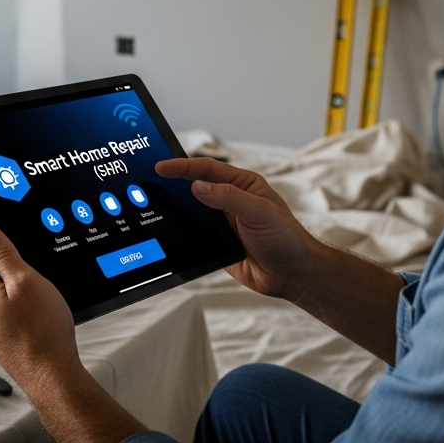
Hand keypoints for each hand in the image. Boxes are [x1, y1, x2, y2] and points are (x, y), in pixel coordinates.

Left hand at [0, 222, 146, 442]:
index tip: (15, 242)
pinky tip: (36, 307)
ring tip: (36, 293)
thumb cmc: (42, 332)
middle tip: (32, 271)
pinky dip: (18, 297)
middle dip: (7, 259)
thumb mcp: (25, 280)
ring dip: (15, 279)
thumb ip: (1, 253)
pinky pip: (3, 301)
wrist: (52, 375)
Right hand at [155, 157, 318, 301]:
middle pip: (196, 186)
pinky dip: (182, 232)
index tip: (162, 167)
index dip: (183, 166)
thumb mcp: (259, 212)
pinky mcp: (218, 243)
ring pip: (193, 210)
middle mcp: (230, 200)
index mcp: (242, 184)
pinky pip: (195, 234)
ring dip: (177, 207)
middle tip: (150, 180)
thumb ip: (229, 197)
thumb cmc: (286, 239)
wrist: (293, 275)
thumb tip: (198, 186)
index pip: (207, 169)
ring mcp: (223, 222)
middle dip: (174, 182)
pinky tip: (169, 231)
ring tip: (153, 203)